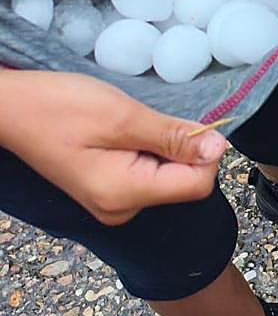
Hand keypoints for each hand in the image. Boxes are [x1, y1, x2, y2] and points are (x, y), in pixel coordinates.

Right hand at [1, 72, 226, 225]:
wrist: (9, 108)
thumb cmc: (59, 107)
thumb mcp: (123, 116)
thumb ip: (174, 136)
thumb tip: (220, 148)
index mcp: (125, 195)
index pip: (198, 184)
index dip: (205, 151)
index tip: (187, 123)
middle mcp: (121, 209)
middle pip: (185, 182)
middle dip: (182, 148)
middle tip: (147, 121)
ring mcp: (113, 203)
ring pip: (168, 176)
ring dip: (164, 147)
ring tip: (131, 126)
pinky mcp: (108, 190)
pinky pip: (149, 173)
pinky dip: (149, 150)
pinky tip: (125, 133)